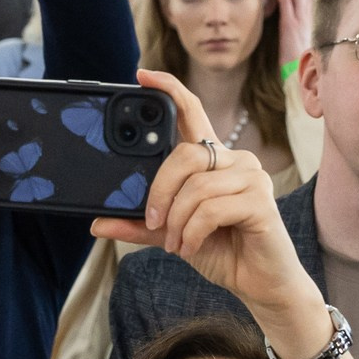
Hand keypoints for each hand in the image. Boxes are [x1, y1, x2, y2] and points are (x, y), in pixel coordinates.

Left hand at [89, 70, 314, 326]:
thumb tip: (97, 222)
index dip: (169, 90)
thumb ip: (139, 224)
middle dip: (160, 190)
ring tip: (177, 243)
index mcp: (213, 159)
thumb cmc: (220, 249)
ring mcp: (252, 178)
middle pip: (185, 154)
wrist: (258, 283)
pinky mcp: (261, 202)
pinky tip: (191, 247)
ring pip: (196, 186)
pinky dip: (192, 232)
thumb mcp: (171, 233)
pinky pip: (211, 209)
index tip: (141, 76)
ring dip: (177, 221)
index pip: (192, 112)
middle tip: (153, 221)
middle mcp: (235, 160)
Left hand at [269, 0, 313, 69]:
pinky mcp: (290, 25)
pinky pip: (286, 1)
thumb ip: (303, 40)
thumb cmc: (302, 69)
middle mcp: (310, 20)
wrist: (303, 78)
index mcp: (315, 25)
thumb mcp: (306, 51)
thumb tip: (296, 39)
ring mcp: (301, 21)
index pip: (310, 0)